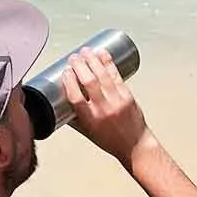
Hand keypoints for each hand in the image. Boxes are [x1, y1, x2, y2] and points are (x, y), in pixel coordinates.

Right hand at [61, 47, 152, 167]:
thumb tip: (60, 104)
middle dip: (79, 66)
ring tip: (85, 51)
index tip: (64, 71)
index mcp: (90, 120)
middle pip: (89, 82)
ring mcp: (117, 101)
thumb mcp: (87, 132)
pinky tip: (102, 54)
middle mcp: (104, 109)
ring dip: (92, 60)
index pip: (76, 97)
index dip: (69, 81)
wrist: (136, 145)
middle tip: (73, 57)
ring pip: (103, 75)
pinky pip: (116, 75)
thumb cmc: (110, 141)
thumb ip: (74, 118)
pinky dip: (108, 62)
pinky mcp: (128, 95)